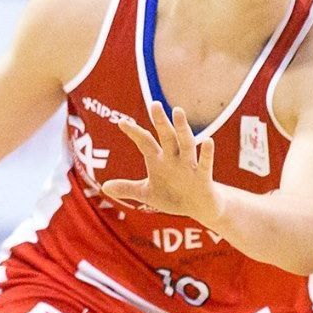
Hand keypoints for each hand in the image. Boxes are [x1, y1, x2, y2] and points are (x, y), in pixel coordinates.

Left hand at [100, 100, 219, 221]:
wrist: (199, 208)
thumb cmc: (172, 196)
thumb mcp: (147, 193)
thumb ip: (128, 188)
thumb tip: (104, 187)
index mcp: (159, 160)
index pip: (145, 142)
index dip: (134, 133)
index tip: (121, 122)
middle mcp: (174, 158)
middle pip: (166, 136)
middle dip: (160, 122)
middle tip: (154, 104)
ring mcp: (189, 165)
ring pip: (186, 143)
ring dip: (182, 129)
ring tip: (178, 112)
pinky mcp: (203, 177)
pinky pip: (205, 163)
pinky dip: (206, 153)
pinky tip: (208, 140)